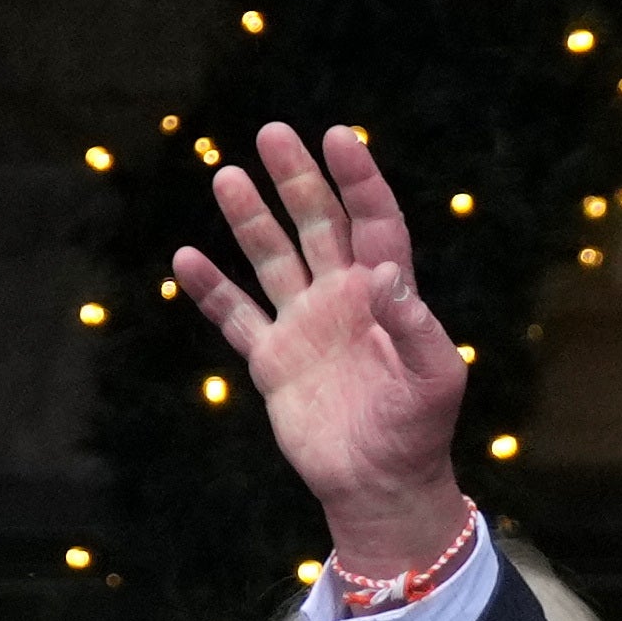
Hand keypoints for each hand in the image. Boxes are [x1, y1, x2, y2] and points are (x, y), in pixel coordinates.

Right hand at [168, 122, 475, 582]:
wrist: (380, 486)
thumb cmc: (419, 431)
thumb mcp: (435, 379)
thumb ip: (416, 326)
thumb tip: (386, 273)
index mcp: (387, 292)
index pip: (373, 220)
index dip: (357, 179)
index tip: (337, 136)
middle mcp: (343, 297)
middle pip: (318, 224)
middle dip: (296, 179)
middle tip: (272, 134)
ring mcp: (304, 325)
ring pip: (272, 258)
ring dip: (250, 219)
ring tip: (226, 175)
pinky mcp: (272, 360)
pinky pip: (236, 316)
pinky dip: (211, 289)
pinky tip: (186, 257)